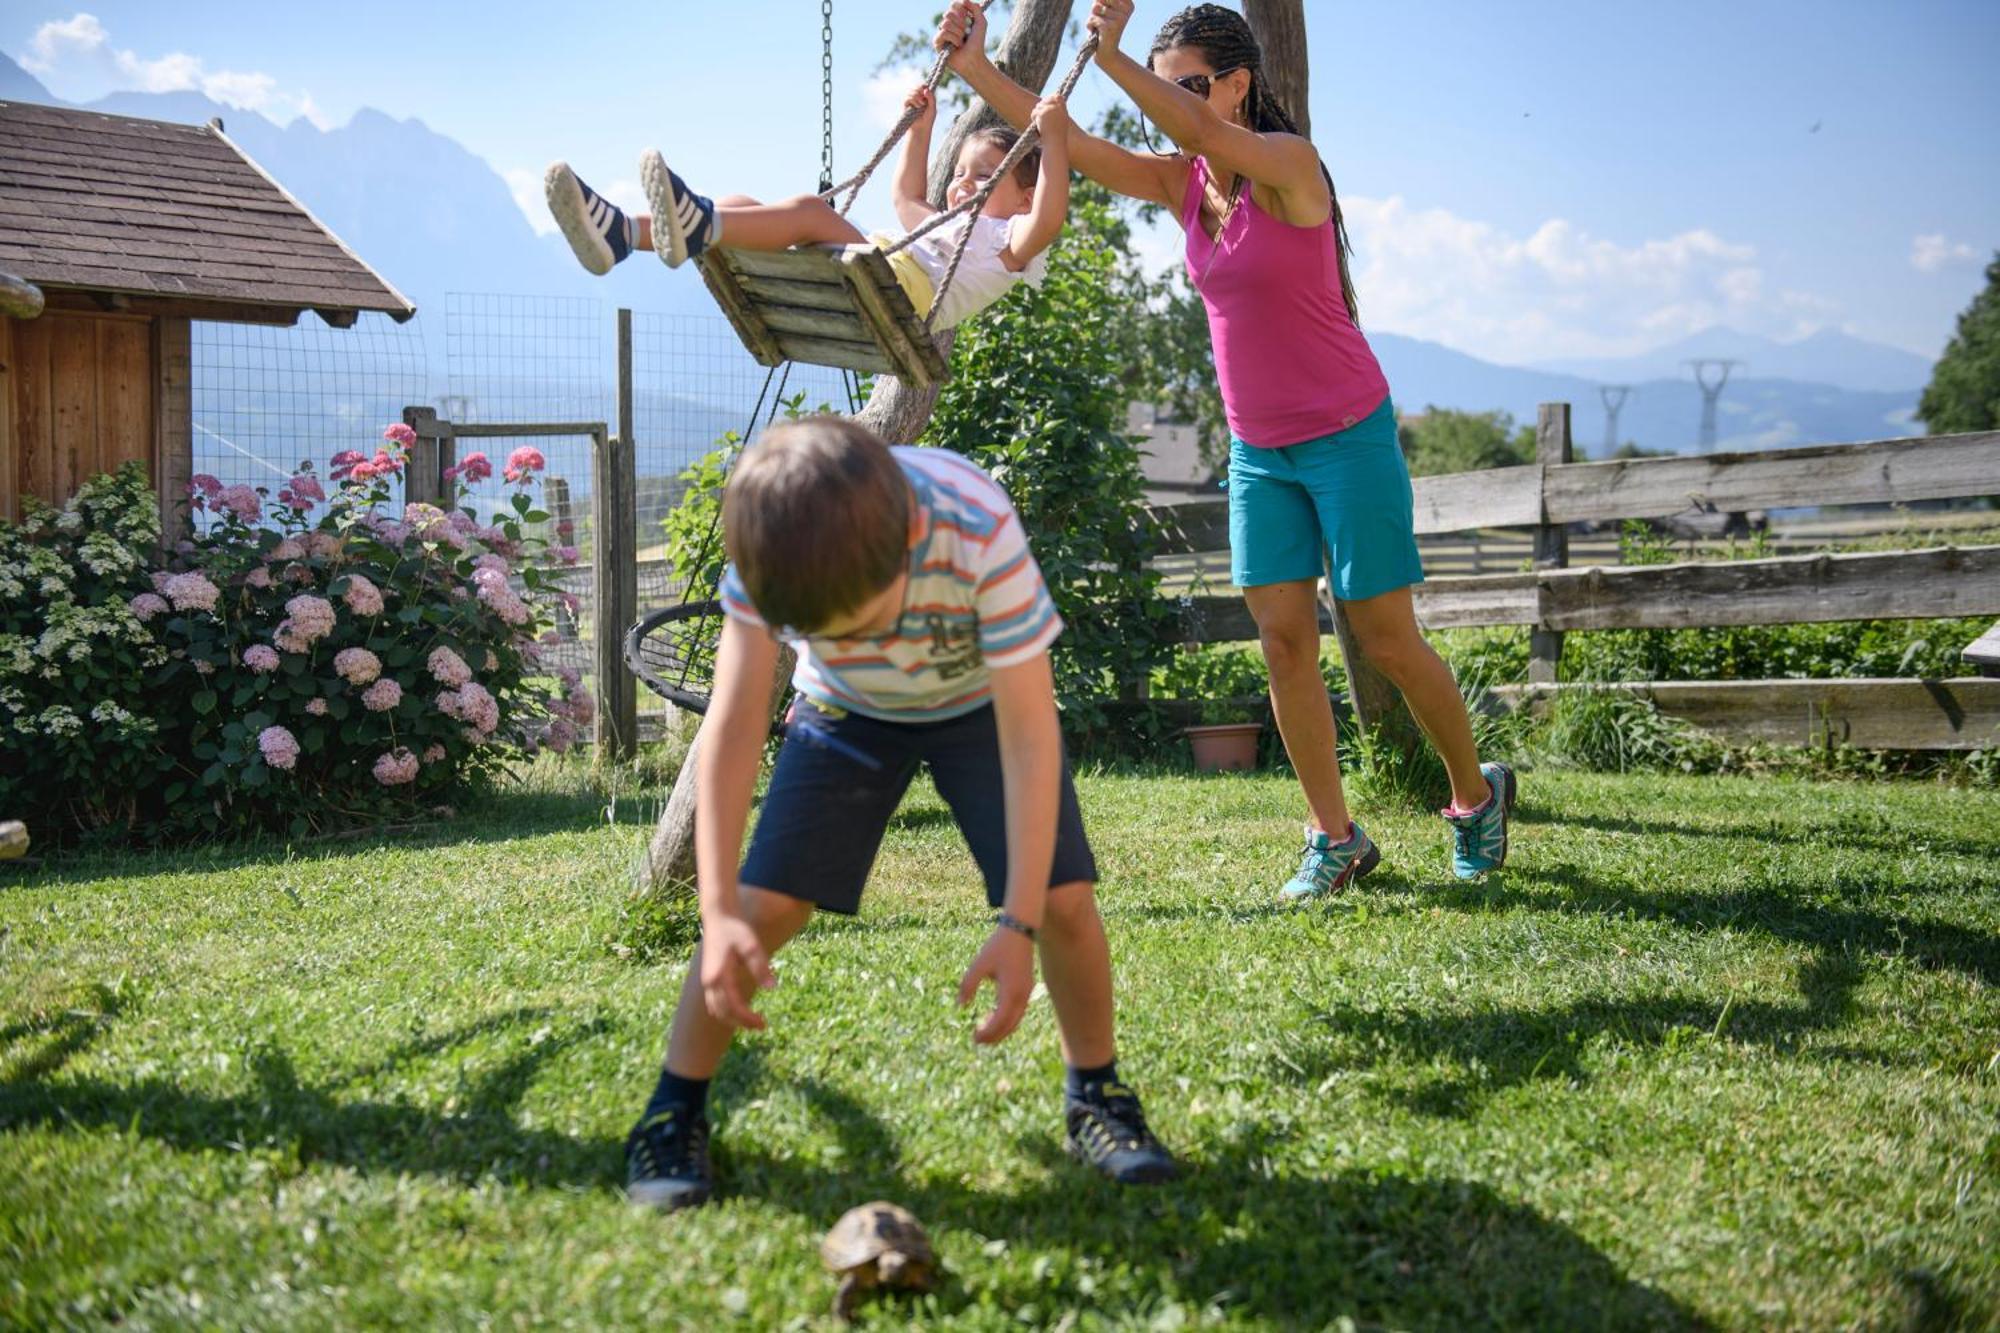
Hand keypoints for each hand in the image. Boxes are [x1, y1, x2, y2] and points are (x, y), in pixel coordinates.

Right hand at [700, 914, 775, 1030]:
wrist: (718, 917)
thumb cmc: (736, 930)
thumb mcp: (752, 946)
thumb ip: (760, 967)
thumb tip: (772, 988)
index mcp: (719, 976)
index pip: (733, 1007)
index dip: (747, 1019)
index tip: (763, 1023)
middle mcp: (709, 982)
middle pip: (722, 1013)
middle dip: (741, 1023)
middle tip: (761, 1026)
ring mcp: (707, 981)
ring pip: (716, 1010)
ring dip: (732, 1019)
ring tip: (752, 1021)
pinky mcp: (708, 977)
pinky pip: (714, 1002)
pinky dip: (726, 1011)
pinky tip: (740, 1009)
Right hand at [905, 84, 937, 129]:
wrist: (921, 129)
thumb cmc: (928, 119)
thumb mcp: (933, 107)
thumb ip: (931, 98)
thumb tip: (925, 89)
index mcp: (923, 97)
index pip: (921, 86)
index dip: (922, 86)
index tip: (926, 91)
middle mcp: (916, 98)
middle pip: (915, 87)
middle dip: (919, 91)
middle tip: (924, 100)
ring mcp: (910, 101)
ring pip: (910, 92)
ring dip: (917, 96)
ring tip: (921, 105)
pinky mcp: (905, 106)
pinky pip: (907, 98)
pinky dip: (913, 100)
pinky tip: (917, 106)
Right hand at [935, 0, 988, 71]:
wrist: (974, 59)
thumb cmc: (977, 43)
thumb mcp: (981, 22)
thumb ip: (975, 8)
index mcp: (956, 18)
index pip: (953, 5)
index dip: (961, 11)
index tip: (968, 19)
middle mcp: (947, 24)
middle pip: (948, 13)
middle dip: (961, 24)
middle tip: (966, 33)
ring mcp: (941, 33)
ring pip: (946, 23)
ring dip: (958, 33)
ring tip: (962, 41)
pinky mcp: (937, 42)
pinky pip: (943, 33)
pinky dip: (954, 39)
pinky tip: (957, 46)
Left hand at [956, 926, 1034, 1044]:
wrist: (1020, 930)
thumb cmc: (997, 947)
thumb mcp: (979, 965)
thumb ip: (968, 985)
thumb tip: (960, 1006)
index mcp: (1011, 991)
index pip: (999, 1021)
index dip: (987, 1033)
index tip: (974, 1037)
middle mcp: (1022, 996)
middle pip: (1009, 1026)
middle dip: (994, 1036)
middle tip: (977, 1040)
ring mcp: (1027, 993)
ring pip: (1015, 1021)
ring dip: (1001, 1029)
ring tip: (984, 1031)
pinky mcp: (1027, 988)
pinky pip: (1018, 1012)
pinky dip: (1007, 1019)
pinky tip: (992, 1016)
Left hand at [1030, 94, 1070, 138]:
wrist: (1054, 143)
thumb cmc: (1057, 137)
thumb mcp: (1060, 124)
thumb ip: (1057, 114)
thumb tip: (1050, 107)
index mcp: (1063, 110)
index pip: (1057, 96)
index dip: (1051, 98)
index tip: (1045, 102)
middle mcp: (1057, 107)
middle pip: (1046, 99)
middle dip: (1041, 106)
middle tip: (1038, 114)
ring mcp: (1050, 109)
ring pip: (1039, 106)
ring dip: (1037, 113)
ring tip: (1039, 123)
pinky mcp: (1042, 113)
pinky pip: (1034, 112)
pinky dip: (1033, 117)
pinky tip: (1036, 124)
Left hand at [1086, 0, 1133, 56]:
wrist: (1107, 52)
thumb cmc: (1103, 28)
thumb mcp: (1104, 9)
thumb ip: (1101, 0)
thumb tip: (1096, 0)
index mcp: (1128, 5)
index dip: (1101, 1)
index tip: (1106, 12)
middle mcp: (1126, 11)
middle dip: (1096, 8)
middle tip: (1102, 19)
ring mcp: (1119, 19)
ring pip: (1095, 7)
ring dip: (1093, 17)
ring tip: (1100, 26)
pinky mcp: (1109, 27)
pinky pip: (1092, 19)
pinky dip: (1090, 25)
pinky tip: (1098, 32)